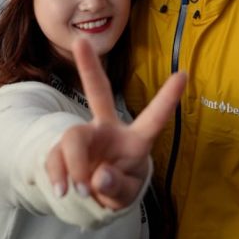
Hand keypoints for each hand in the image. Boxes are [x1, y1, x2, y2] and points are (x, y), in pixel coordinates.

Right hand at [45, 37, 186, 210]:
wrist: (93, 198)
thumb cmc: (119, 186)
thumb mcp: (125, 195)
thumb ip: (117, 188)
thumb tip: (100, 177)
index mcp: (134, 141)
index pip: (153, 119)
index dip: (167, 99)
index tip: (184, 75)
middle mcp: (108, 130)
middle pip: (98, 92)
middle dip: (88, 66)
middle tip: (80, 40)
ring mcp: (84, 137)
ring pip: (73, 137)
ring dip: (75, 166)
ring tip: (80, 191)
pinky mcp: (61, 150)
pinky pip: (54, 157)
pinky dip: (57, 175)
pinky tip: (62, 191)